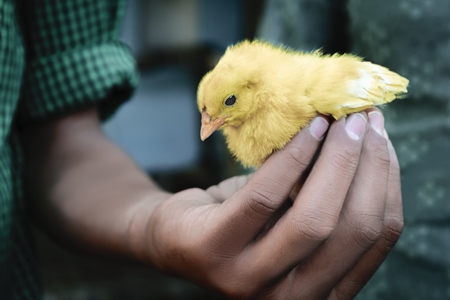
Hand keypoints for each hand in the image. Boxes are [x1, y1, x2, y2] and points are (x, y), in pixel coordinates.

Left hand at [132, 109, 403, 298]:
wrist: (173, 235)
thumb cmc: (243, 223)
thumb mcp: (293, 216)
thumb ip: (327, 197)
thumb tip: (366, 140)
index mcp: (323, 291)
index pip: (376, 239)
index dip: (387, 183)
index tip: (383, 139)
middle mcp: (292, 298)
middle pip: (350, 229)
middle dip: (364, 166)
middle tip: (363, 119)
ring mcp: (249, 280)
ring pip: (312, 219)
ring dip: (334, 159)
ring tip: (338, 118)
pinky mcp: (214, 251)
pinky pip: (264, 196)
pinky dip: (291, 157)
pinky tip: (306, 128)